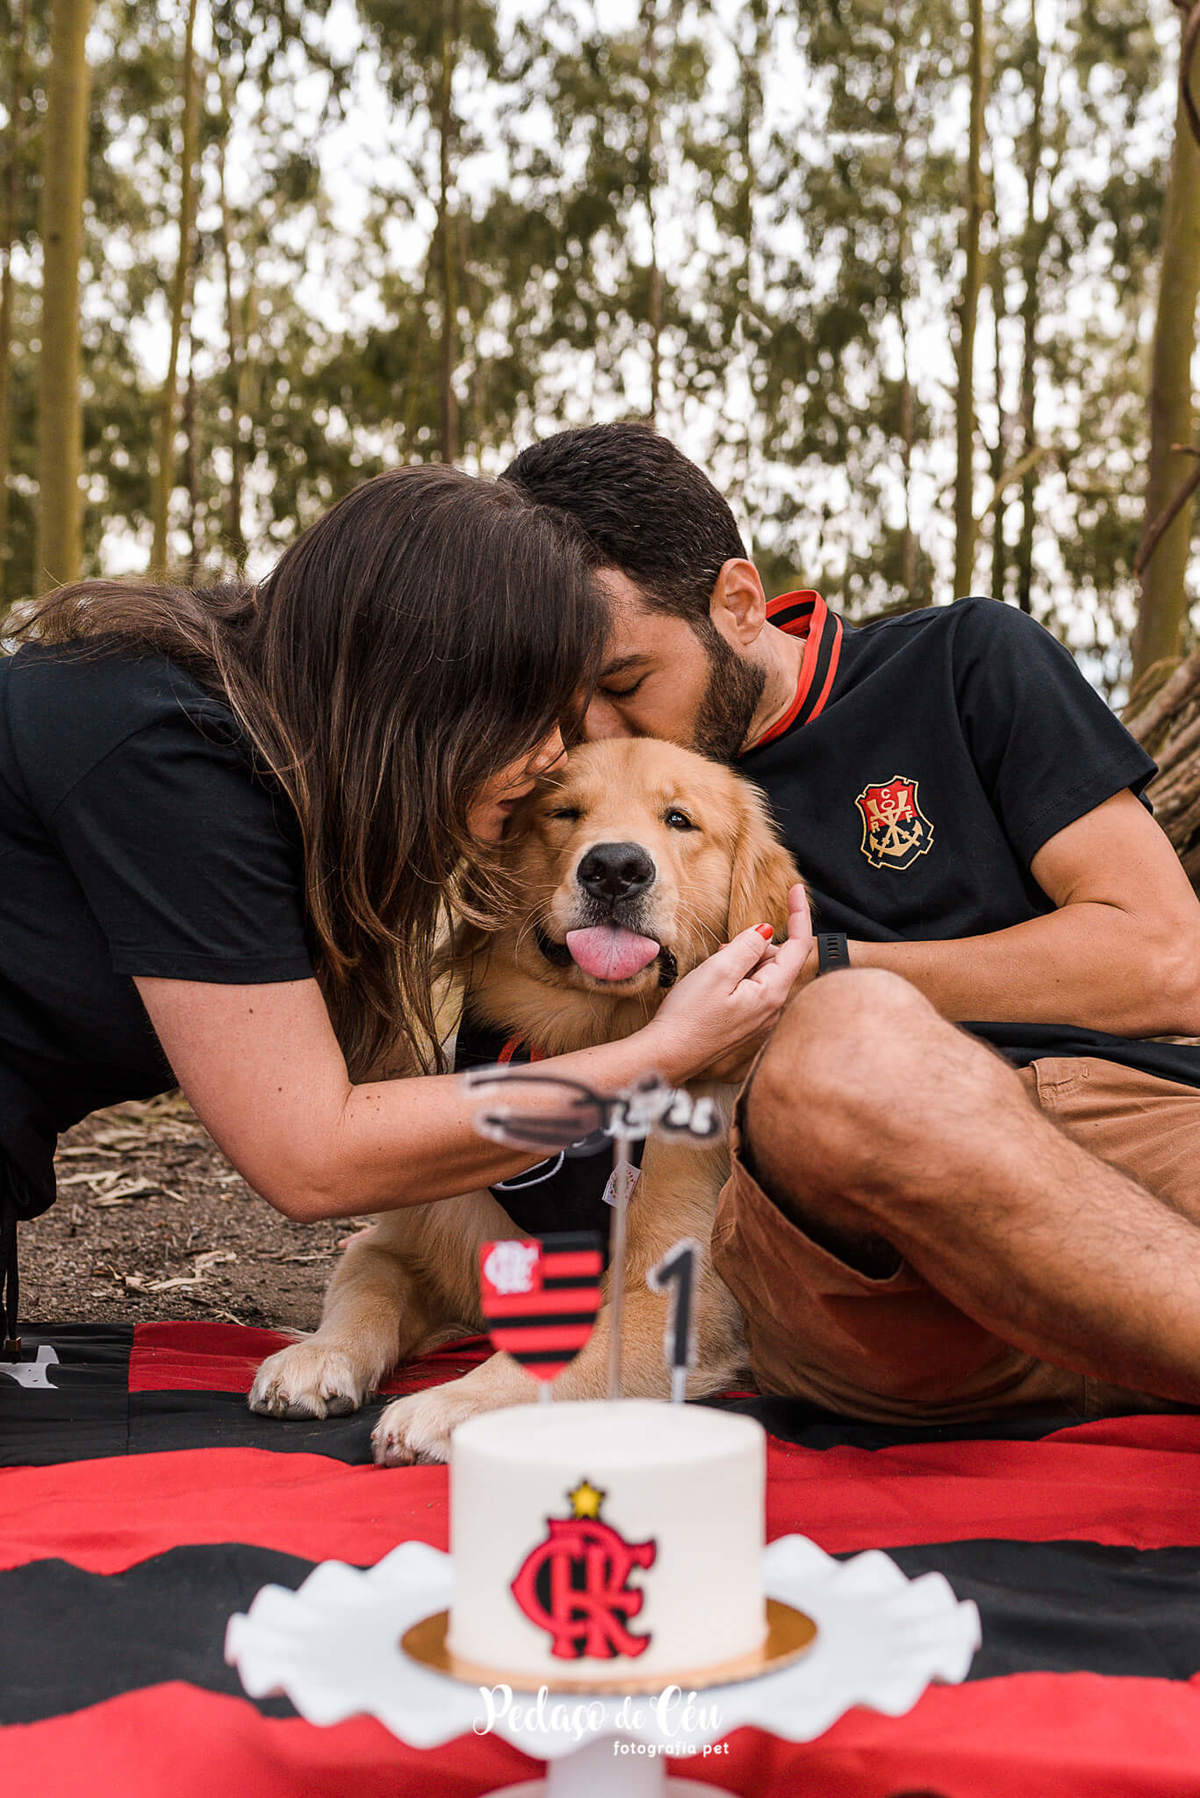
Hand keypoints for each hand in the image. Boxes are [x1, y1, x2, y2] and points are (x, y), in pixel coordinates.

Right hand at [644, 883, 812, 1082]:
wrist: (668, 1055)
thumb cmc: (689, 1017)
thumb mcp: (718, 971)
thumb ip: (747, 946)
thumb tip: (766, 931)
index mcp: (772, 992)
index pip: (799, 946)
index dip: (799, 914)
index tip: (796, 889)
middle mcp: (773, 1007)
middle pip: (778, 958)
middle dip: (757, 944)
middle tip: (723, 950)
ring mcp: (761, 1017)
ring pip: (763, 972)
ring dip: (743, 961)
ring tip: (714, 971)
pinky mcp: (747, 1022)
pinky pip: (752, 988)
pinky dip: (738, 976)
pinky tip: (715, 984)